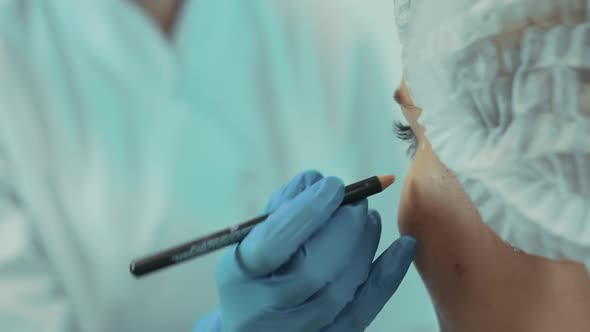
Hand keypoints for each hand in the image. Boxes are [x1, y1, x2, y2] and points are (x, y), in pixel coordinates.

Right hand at [194, 170, 416, 331]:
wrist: (251, 328)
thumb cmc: (254, 274)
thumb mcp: (251, 241)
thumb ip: (282, 208)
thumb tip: (317, 181)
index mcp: (238, 276)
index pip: (274, 243)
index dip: (308, 211)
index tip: (333, 185)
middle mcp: (262, 310)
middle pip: (313, 270)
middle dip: (345, 229)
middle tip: (358, 204)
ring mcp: (296, 330)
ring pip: (341, 289)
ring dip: (365, 246)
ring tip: (369, 219)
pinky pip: (363, 311)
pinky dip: (388, 276)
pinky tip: (405, 246)